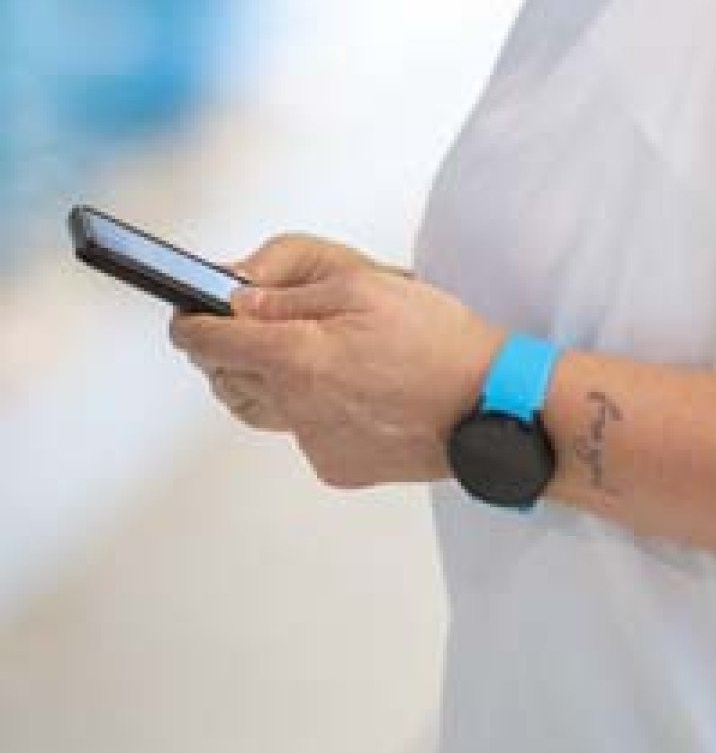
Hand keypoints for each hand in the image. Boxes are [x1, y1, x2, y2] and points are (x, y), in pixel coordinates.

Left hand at [170, 236, 499, 490]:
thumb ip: (293, 295)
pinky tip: (348, 392)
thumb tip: (242, 303)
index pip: (210, 342)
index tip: (187, 315)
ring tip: (296, 357)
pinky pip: (303, 435)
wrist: (491, 406)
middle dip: (225, 350)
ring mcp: (315, 441)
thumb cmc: (440, 343)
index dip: (190, 324)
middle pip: (226, 378)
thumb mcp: (367, 286)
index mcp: (297, 355)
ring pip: (260, 410)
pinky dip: (310, 412)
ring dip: (262, 382)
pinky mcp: (338, 465)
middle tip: (244, 327)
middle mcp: (296, 405)